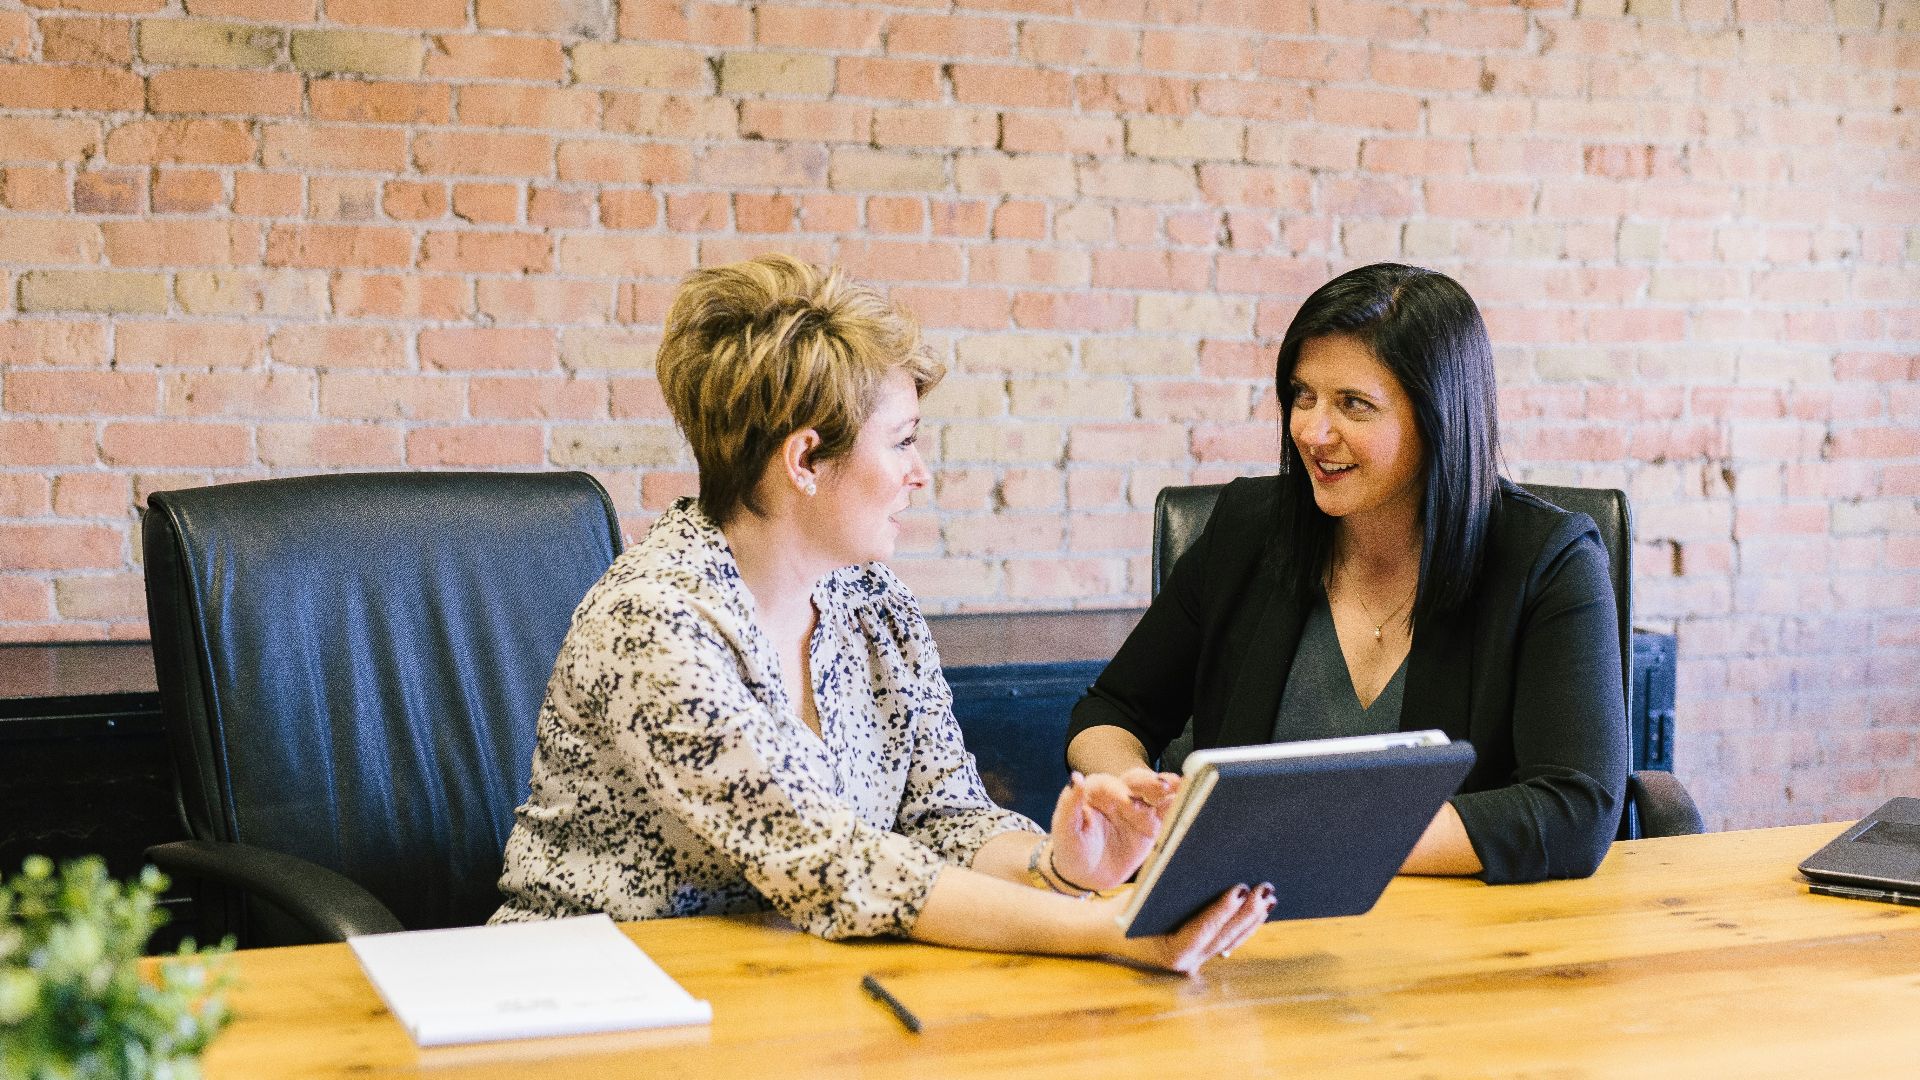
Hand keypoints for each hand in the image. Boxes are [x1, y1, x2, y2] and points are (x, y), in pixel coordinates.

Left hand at [1047, 768, 1181, 891]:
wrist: (1085, 876)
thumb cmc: (1071, 849)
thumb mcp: (1065, 830)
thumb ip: (1069, 804)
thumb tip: (1076, 778)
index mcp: (1095, 791)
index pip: (1109, 785)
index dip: (1119, 792)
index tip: (1127, 802)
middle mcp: (1119, 794)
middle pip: (1136, 782)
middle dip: (1149, 783)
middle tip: (1163, 786)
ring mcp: (1137, 809)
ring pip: (1155, 793)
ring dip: (1169, 788)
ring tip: (1183, 786)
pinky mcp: (1151, 825)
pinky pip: (1166, 813)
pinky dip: (1178, 806)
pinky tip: (1190, 801)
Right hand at [1106, 882, 1274, 975]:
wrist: (1108, 933)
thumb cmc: (1123, 911)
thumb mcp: (1142, 898)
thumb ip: (1169, 888)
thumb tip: (1204, 866)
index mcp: (1170, 952)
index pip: (1202, 930)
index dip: (1223, 910)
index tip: (1240, 889)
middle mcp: (1186, 963)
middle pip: (1224, 936)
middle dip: (1247, 912)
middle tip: (1264, 889)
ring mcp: (1195, 962)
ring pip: (1231, 940)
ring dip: (1252, 919)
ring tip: (1268, 897)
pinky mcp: (1201, 954)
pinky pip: (1228, 941)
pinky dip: (1244, 926)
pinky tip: (1259, 911)